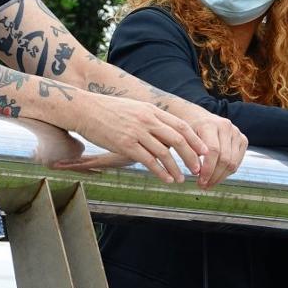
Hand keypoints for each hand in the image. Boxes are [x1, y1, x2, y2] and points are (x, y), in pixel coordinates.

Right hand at [70, 94, 209, 184]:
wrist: (84, 109)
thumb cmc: (108, 110)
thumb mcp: (134, 108)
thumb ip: (150, 119)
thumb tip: (165, 133)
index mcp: (151, 110)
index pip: (180, 126)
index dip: (194, 140)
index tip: (204, 152)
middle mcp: (147, 120)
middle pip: (177, 139)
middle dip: (190, 156)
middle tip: (198, 169)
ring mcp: (136, 132)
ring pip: (164, 152)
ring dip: (175, 168)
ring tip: (181, 179)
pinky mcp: (125, 144)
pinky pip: (148, 160)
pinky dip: (160, 171)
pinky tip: (166, 179)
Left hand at [186, 110, 247, 185]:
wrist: (199, 118)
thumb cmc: (189, 131)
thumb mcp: (185, 139)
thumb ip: (190, 153)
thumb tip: (197, 172)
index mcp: (210, 124)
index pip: (213, 151)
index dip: (208, 169)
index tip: (199, 182)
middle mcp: (226, 126)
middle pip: (224, 158)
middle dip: (214, 176)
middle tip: (203, 186)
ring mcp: (236, 132)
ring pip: (233, 162)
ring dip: (220, 177)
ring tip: (209, 184)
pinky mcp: (243, 139)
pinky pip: (237, 162)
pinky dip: (227, 172)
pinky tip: (216, 177)